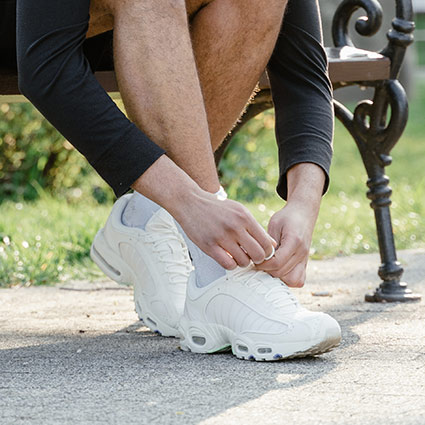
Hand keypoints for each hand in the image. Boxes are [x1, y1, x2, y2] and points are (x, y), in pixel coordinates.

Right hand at [132, 155, 274, 269]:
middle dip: (257, 259)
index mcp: (244, 217)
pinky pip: (227, 264)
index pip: (266, 242)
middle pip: (258, 254)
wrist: (190, 202)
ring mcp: (222, 236)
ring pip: (243, 261)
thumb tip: (271, 244)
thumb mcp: (238, 210)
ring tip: (237, 256)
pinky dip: (230, 265)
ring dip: (242, 262)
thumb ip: (254, 227)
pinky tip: (227, 258)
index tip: (261, 253)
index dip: (267, 252)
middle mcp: (235, 226)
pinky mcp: (209, 245)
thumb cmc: (216, 207)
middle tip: (251, 257)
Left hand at [255, 201, 316, 286]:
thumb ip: (269, 243)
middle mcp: (302, 253)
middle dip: (267, 271)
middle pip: (282, 273)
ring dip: (278, 277)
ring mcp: (305, 259)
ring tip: (269, 267)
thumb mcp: (274, 225)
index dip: (262, 264)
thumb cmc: (287, 217)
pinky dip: (288, 279)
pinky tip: (279, 270)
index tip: (255, 259)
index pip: (276, 262)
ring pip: (292, 280)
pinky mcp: (305, 263)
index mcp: (294, 241)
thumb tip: (259, 259)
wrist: (303, 213)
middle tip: (259, 263)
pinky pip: (299, 280)